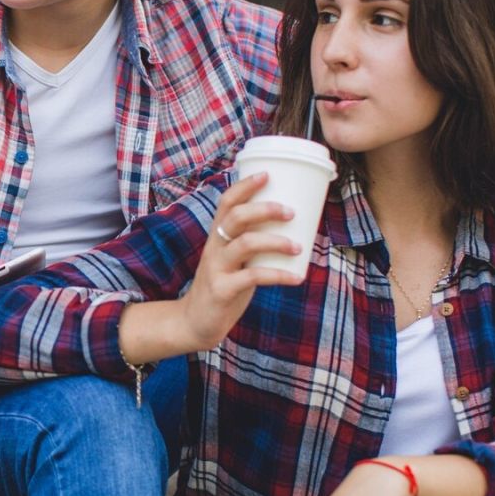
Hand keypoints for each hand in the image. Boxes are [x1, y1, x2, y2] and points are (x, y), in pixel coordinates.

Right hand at [179, 172, 306, 347]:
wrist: (196, 321)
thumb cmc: (224, 284)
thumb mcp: (233, 258)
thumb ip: (253, 242)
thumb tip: (294, 226)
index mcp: (217, 235)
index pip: (227, 202)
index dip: (245, 186)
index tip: (268, 174)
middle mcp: (214, 246)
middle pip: (236, 217)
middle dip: (265, 210)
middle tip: (291, 212)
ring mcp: (217, 267)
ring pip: (245, 244)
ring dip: (275, 241)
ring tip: (298, 246)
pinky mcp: (223, 289)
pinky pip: (253, 277)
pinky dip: (279, 275)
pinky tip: (297, 278)